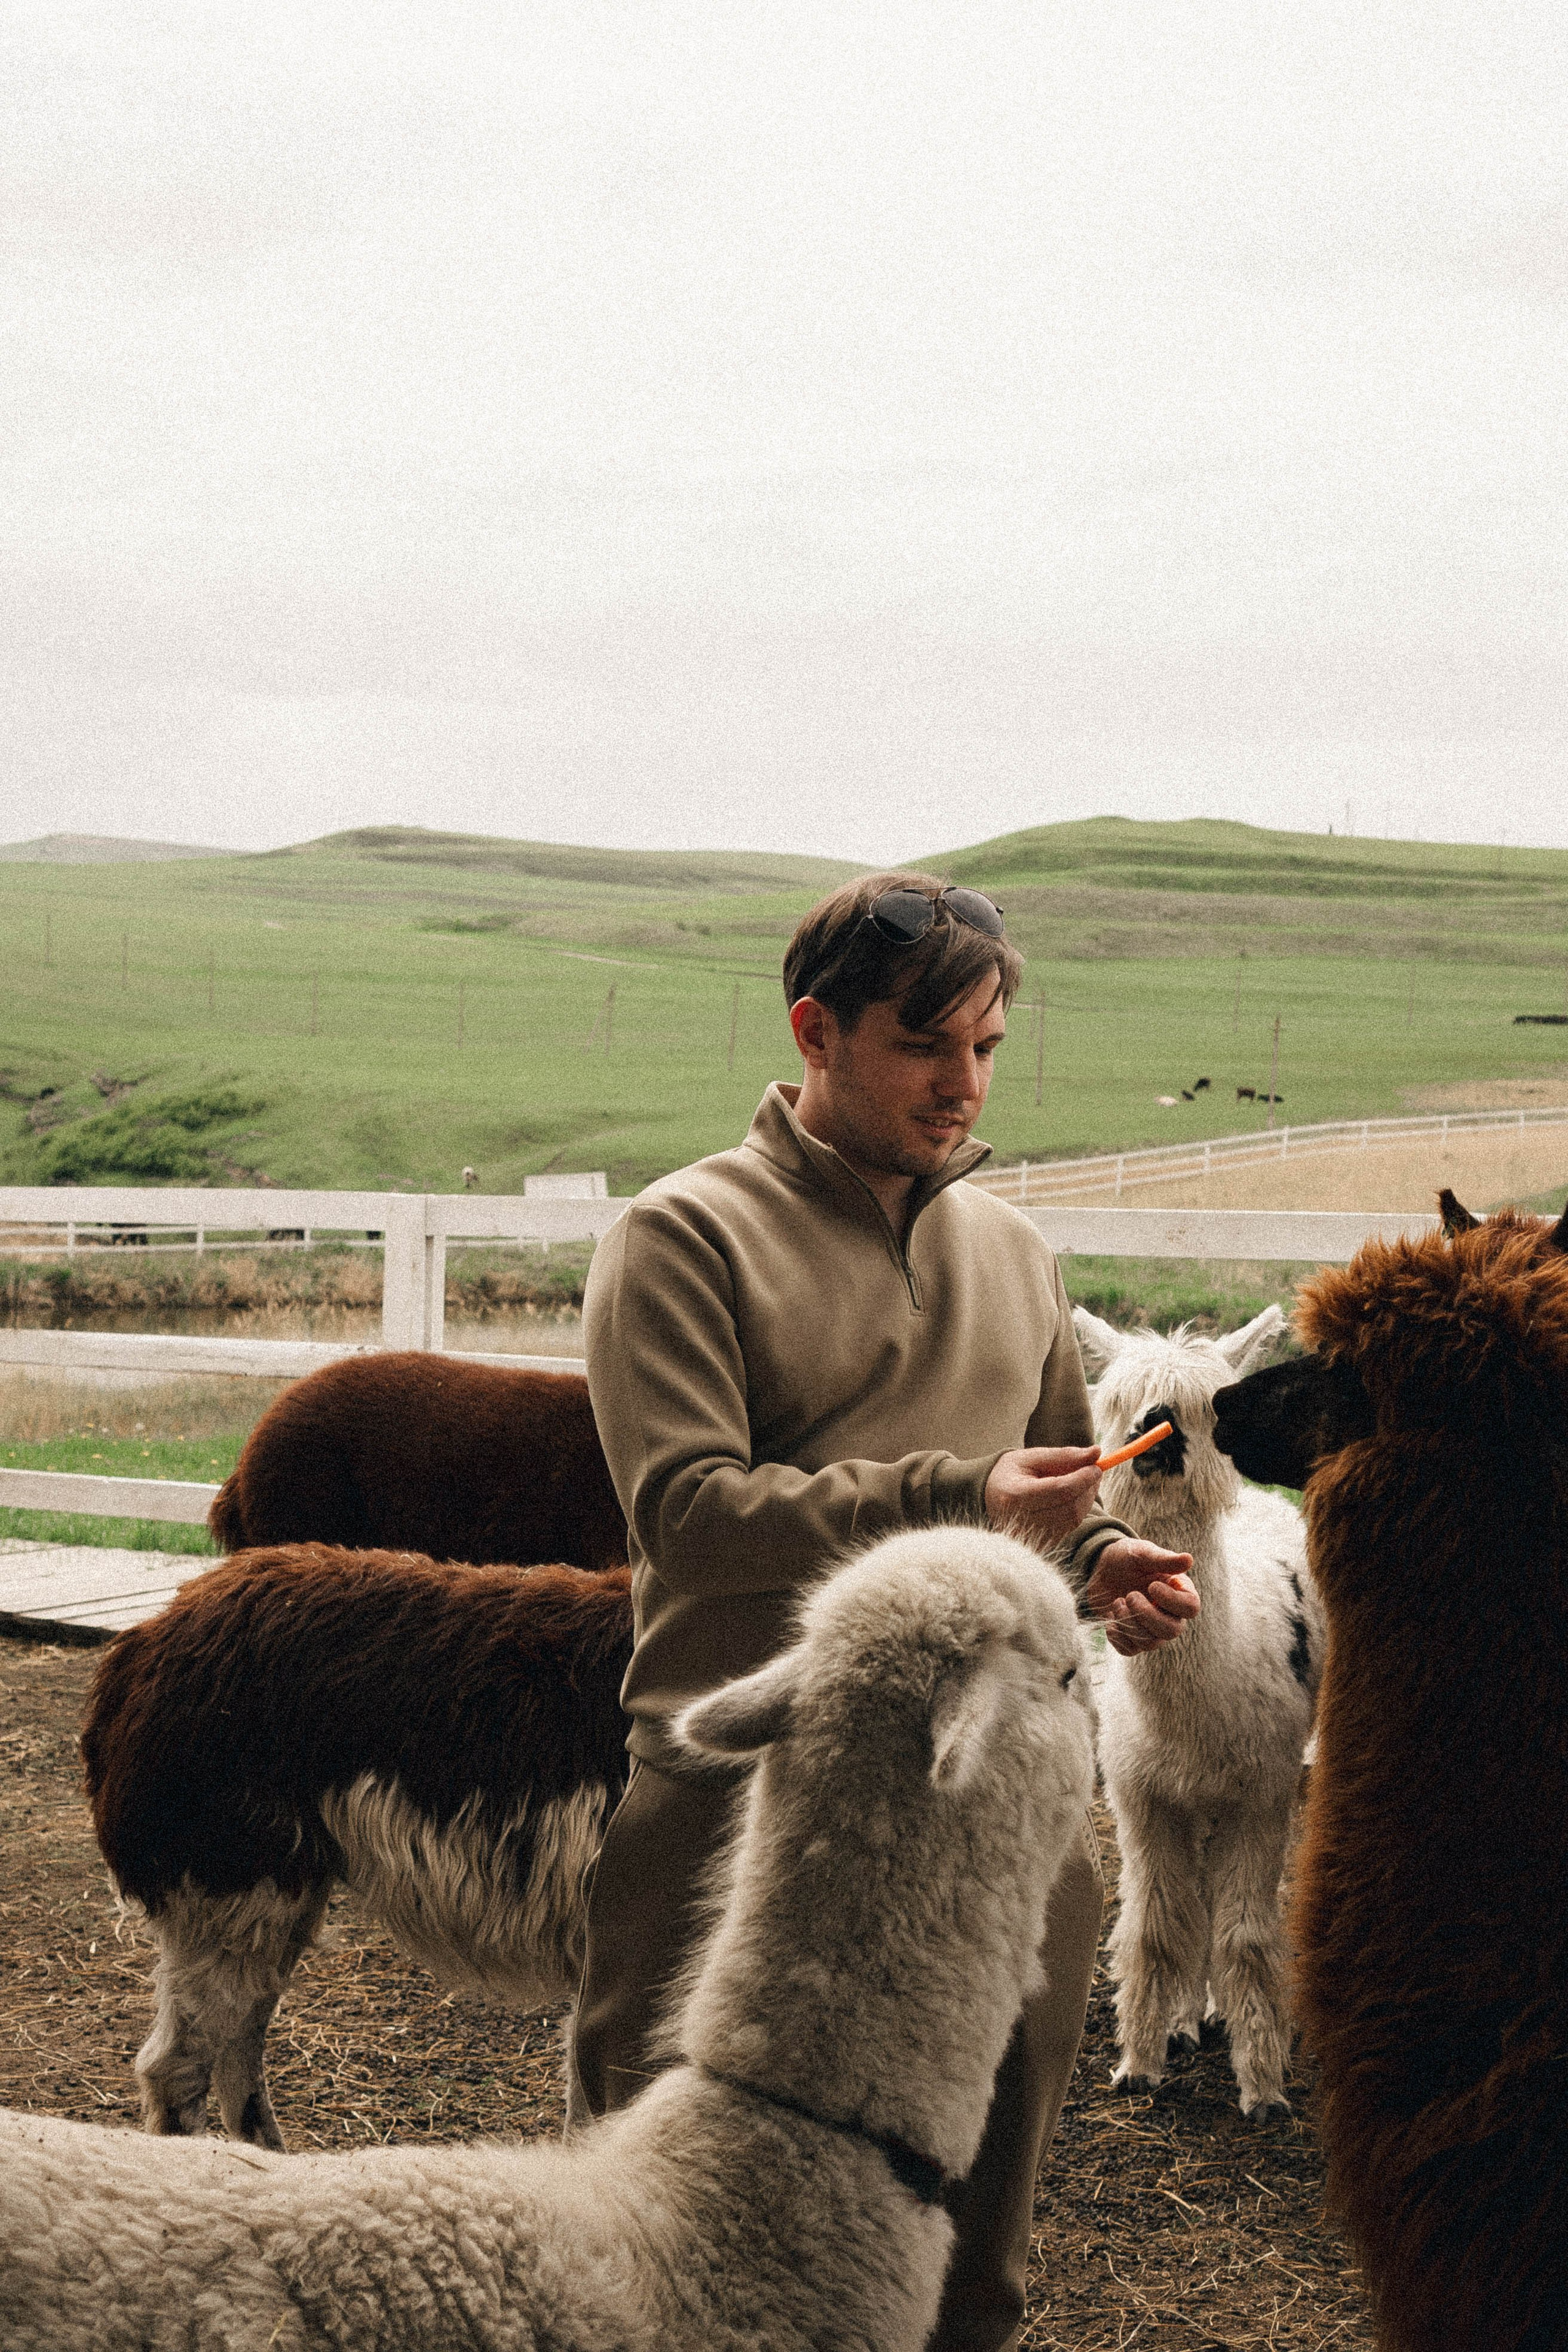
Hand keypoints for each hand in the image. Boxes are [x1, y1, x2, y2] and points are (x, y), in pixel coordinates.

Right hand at [985, 1446, 1104, 1546]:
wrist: (989, 1497)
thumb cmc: (1012, 1472)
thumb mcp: (1033, 1457)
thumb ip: (1064, 1455)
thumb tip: (1097, 1452)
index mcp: (1015, 1495)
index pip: (1061, 1490)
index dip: (1083, 1478)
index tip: (1097, 1466)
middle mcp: (1021, 1520)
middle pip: (1070, 1506)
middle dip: (1088, 1488)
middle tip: (1094, 1470)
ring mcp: (1030, 1536)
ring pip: (1074, 1518)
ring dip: (1086, 1498)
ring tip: (1083, 1481)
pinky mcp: (1040, 1544)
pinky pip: (1069, 1526)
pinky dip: (1078, 1509)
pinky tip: (1073, 1496)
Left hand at [1085, 1538, 1198, 1655]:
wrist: (1101, 1569)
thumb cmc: (1126, 1558)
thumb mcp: (1142, 1553)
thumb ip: (1163, 1559)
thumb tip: (1188, 1559)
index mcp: (1178, 1591)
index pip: (1191, 1607)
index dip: (1173, 1601)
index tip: (1152, 1586)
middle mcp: (1169, 1614)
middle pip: (1172, 1631)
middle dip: (1147, 1615)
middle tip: (1129, 1595)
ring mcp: (1151, 1629)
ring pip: (1150, 1643)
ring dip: (1129, 1622)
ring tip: (1117, 1602)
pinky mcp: (1132, 1639)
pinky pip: (1130, 1650)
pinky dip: (1117, 1635)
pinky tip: (1110, 1618)